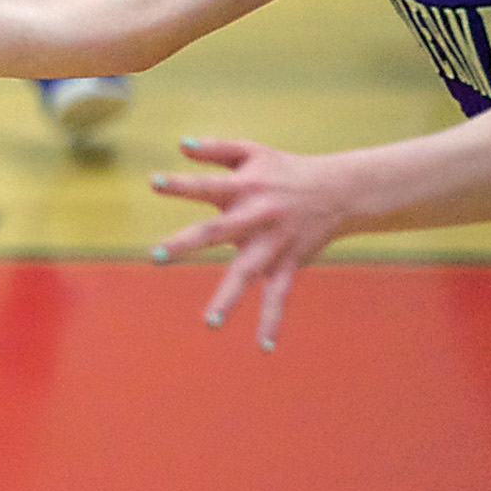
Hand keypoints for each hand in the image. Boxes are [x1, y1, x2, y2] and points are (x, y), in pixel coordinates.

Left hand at [149, 136, 352, 351]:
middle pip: (217, 232)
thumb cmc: (284, 170)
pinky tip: (263, 346)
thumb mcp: (252, 151)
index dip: (181, 184)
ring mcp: (273, 243)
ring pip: (247, 272)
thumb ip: (216, 148)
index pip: (207, 185)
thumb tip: (180, 144)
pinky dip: (272, 320)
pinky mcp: (289, 263)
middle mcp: (257, 216)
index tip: (153, 182)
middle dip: (185, 244)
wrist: (337, 191)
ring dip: (229, 297)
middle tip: (155, 256)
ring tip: (210, 323)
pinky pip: (279, 296)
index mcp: (245, 187)